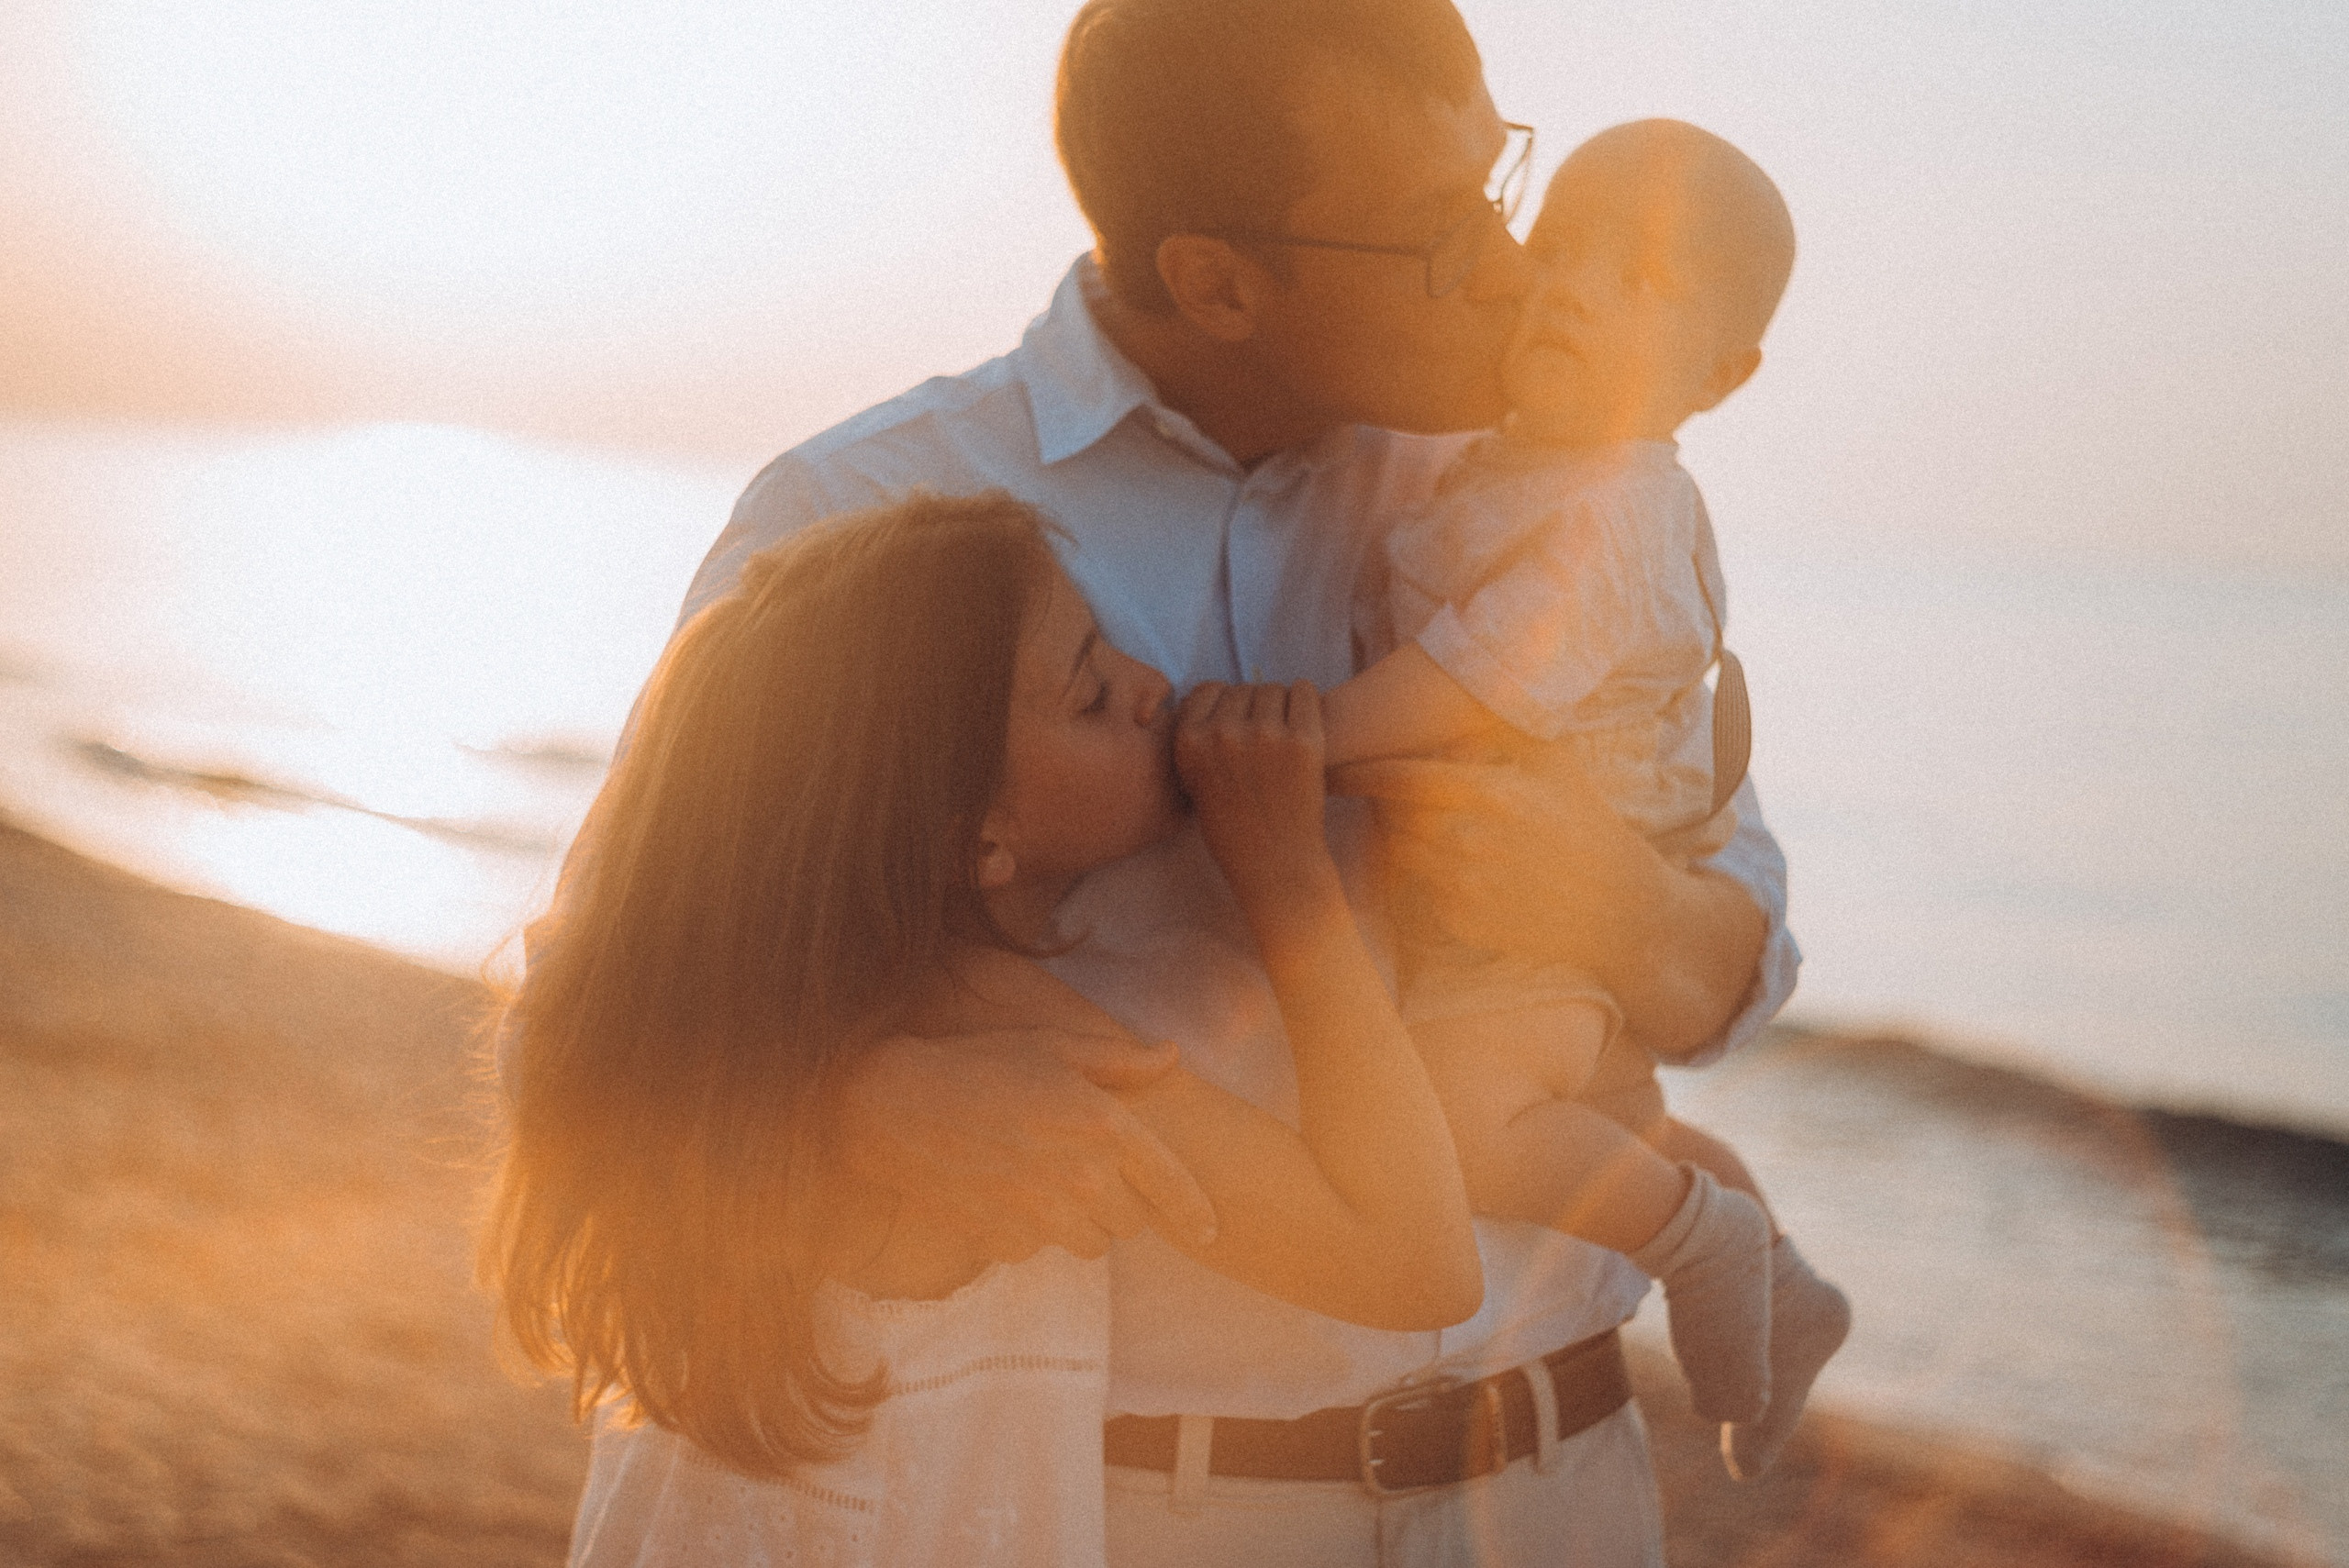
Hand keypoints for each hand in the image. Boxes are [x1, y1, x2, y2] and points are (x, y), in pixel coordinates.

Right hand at [831, 1028, 1216, 1262]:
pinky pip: (1038, 1250)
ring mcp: (1043, 1215)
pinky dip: (1031, 1232)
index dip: (1194, 1213)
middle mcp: (1082, 1178)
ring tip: (1049, 1186)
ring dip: (1080, 1224)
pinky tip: (1008, 1195)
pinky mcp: (1005, 1240)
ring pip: (1090, 1245)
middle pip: (1132, 1223)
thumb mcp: (1055, 1047)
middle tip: (1089, 1175)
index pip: (1170, 1185)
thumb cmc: (979, 1065)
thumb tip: (1171, 1056)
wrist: (897, 1107)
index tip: (1209, 1232)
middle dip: (1121, 1205)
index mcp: (1104, 1127)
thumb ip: (1121, 1061)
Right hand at [1175, 680, 1337, 919]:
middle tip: (1265, 743)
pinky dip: (1305, 703)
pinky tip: (1304, 728)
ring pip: (1274, 688)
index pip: (1209, 689)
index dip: (1224, 706)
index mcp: (1189, 741)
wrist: (1275, 864)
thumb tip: (1207, 692)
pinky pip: (1305, 691)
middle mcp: (1223, 733)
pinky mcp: (1303, 740)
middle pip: (1244, 688)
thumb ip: (1196, 737)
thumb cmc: (1234, 827)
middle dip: (1254, 709)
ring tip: (1284, 741)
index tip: (1237, 730)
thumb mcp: (1195, 782)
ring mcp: (1265, 734)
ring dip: (1281, 707)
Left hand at [1333, 746, 1767, 1059]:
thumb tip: (1449, 723)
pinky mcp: (1467, 924)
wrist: (1624, 914)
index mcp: (1495, 796)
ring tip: (1423, 830)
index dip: (1362, 772)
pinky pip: (1421, 892)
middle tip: (1382, 798)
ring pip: (1402, 856)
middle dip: (1382, 807)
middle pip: (1394, 819)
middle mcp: (1473, 842)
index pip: (1403, 779)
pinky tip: (1452, 869)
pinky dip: (1425, 877)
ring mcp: (1468, 888)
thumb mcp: (1557, 766)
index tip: (1337, 767)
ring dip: (1401, 841)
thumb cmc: (1591, 829)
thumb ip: (1499, 736)